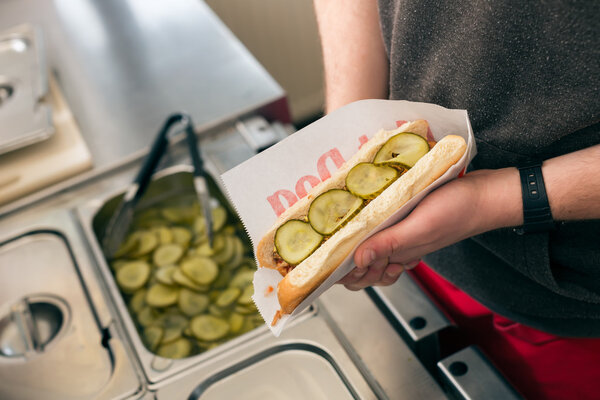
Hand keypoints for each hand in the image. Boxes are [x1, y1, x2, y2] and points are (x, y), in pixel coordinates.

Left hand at [338, 168, 521, 289]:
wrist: (487, 195)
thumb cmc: (458, 212)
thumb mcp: (419, 228)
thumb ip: (389, 245)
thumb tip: (357, 261)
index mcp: (399, 255)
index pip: (362, 275)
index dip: (340, 273)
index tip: (319, 262)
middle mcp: (400, 248)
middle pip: (363, 263)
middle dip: (343, 259)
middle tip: (323, 243)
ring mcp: (406, 234)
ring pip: (373, 246)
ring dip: (356, 242)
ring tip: (339, 230)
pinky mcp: (411, 218)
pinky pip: (387, 228)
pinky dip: (373, 226)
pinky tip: (367, 216)